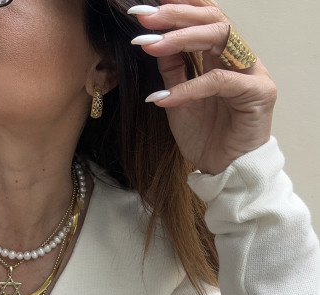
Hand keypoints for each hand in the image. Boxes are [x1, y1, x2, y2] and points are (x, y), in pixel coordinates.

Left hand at [130, 0, 276, 174]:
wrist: (222, 170)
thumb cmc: (204, 136)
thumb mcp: (178, 99)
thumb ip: (172, 71)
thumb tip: (153, 41)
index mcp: (221, 58)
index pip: (204, 21)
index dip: (178, 10)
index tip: (145, 9)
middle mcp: (238, 60)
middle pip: (213, 20)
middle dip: (176, 15)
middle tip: (144, 16)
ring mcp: (252, 73)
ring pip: (221, 39)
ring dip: (181, 38)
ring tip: (148, 44)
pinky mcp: (258, 93)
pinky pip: (219, 81)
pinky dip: (188, 87)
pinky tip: (162, 98)